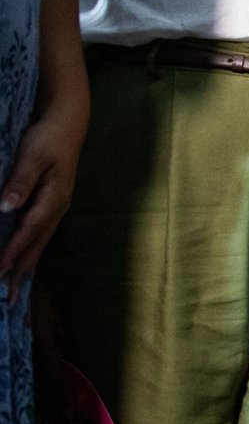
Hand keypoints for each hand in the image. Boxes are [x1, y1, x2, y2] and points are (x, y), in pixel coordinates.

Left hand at [0, 94, 87, 294]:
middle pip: (36, 246)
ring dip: (25, 266)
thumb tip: (5, 208)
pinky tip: (23, 261)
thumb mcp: (32, 155)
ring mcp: (57, 208)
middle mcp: (57, 208)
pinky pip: (39, 235)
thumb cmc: (48, 137)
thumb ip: (20, 182)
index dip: (11, 253)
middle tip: (9, 299)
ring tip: (14, 289)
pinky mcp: (52, 205)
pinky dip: (30, 252)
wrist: (67, 124)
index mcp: (53, 198)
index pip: (28, 231)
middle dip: (20, 271)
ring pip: (39, 244)